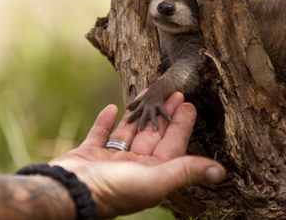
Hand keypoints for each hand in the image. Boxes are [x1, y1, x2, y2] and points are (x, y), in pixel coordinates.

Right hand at [49, 92, 225, 218]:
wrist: (65, 193)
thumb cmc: (112, 190)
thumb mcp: (155, 180)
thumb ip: (186, 171)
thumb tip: (220, 173)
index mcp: (150, 174)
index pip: (173, 146)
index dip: (181, 125)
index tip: (189, 104)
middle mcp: (132, 169)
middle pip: (153, 137)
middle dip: (164, 115)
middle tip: (174, 92)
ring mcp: (108, 162)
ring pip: (128, 134)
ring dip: (138, 115)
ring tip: (147, 94)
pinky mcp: (87, 155)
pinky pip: (100, 135)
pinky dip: (106, 122)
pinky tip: (112, 108)